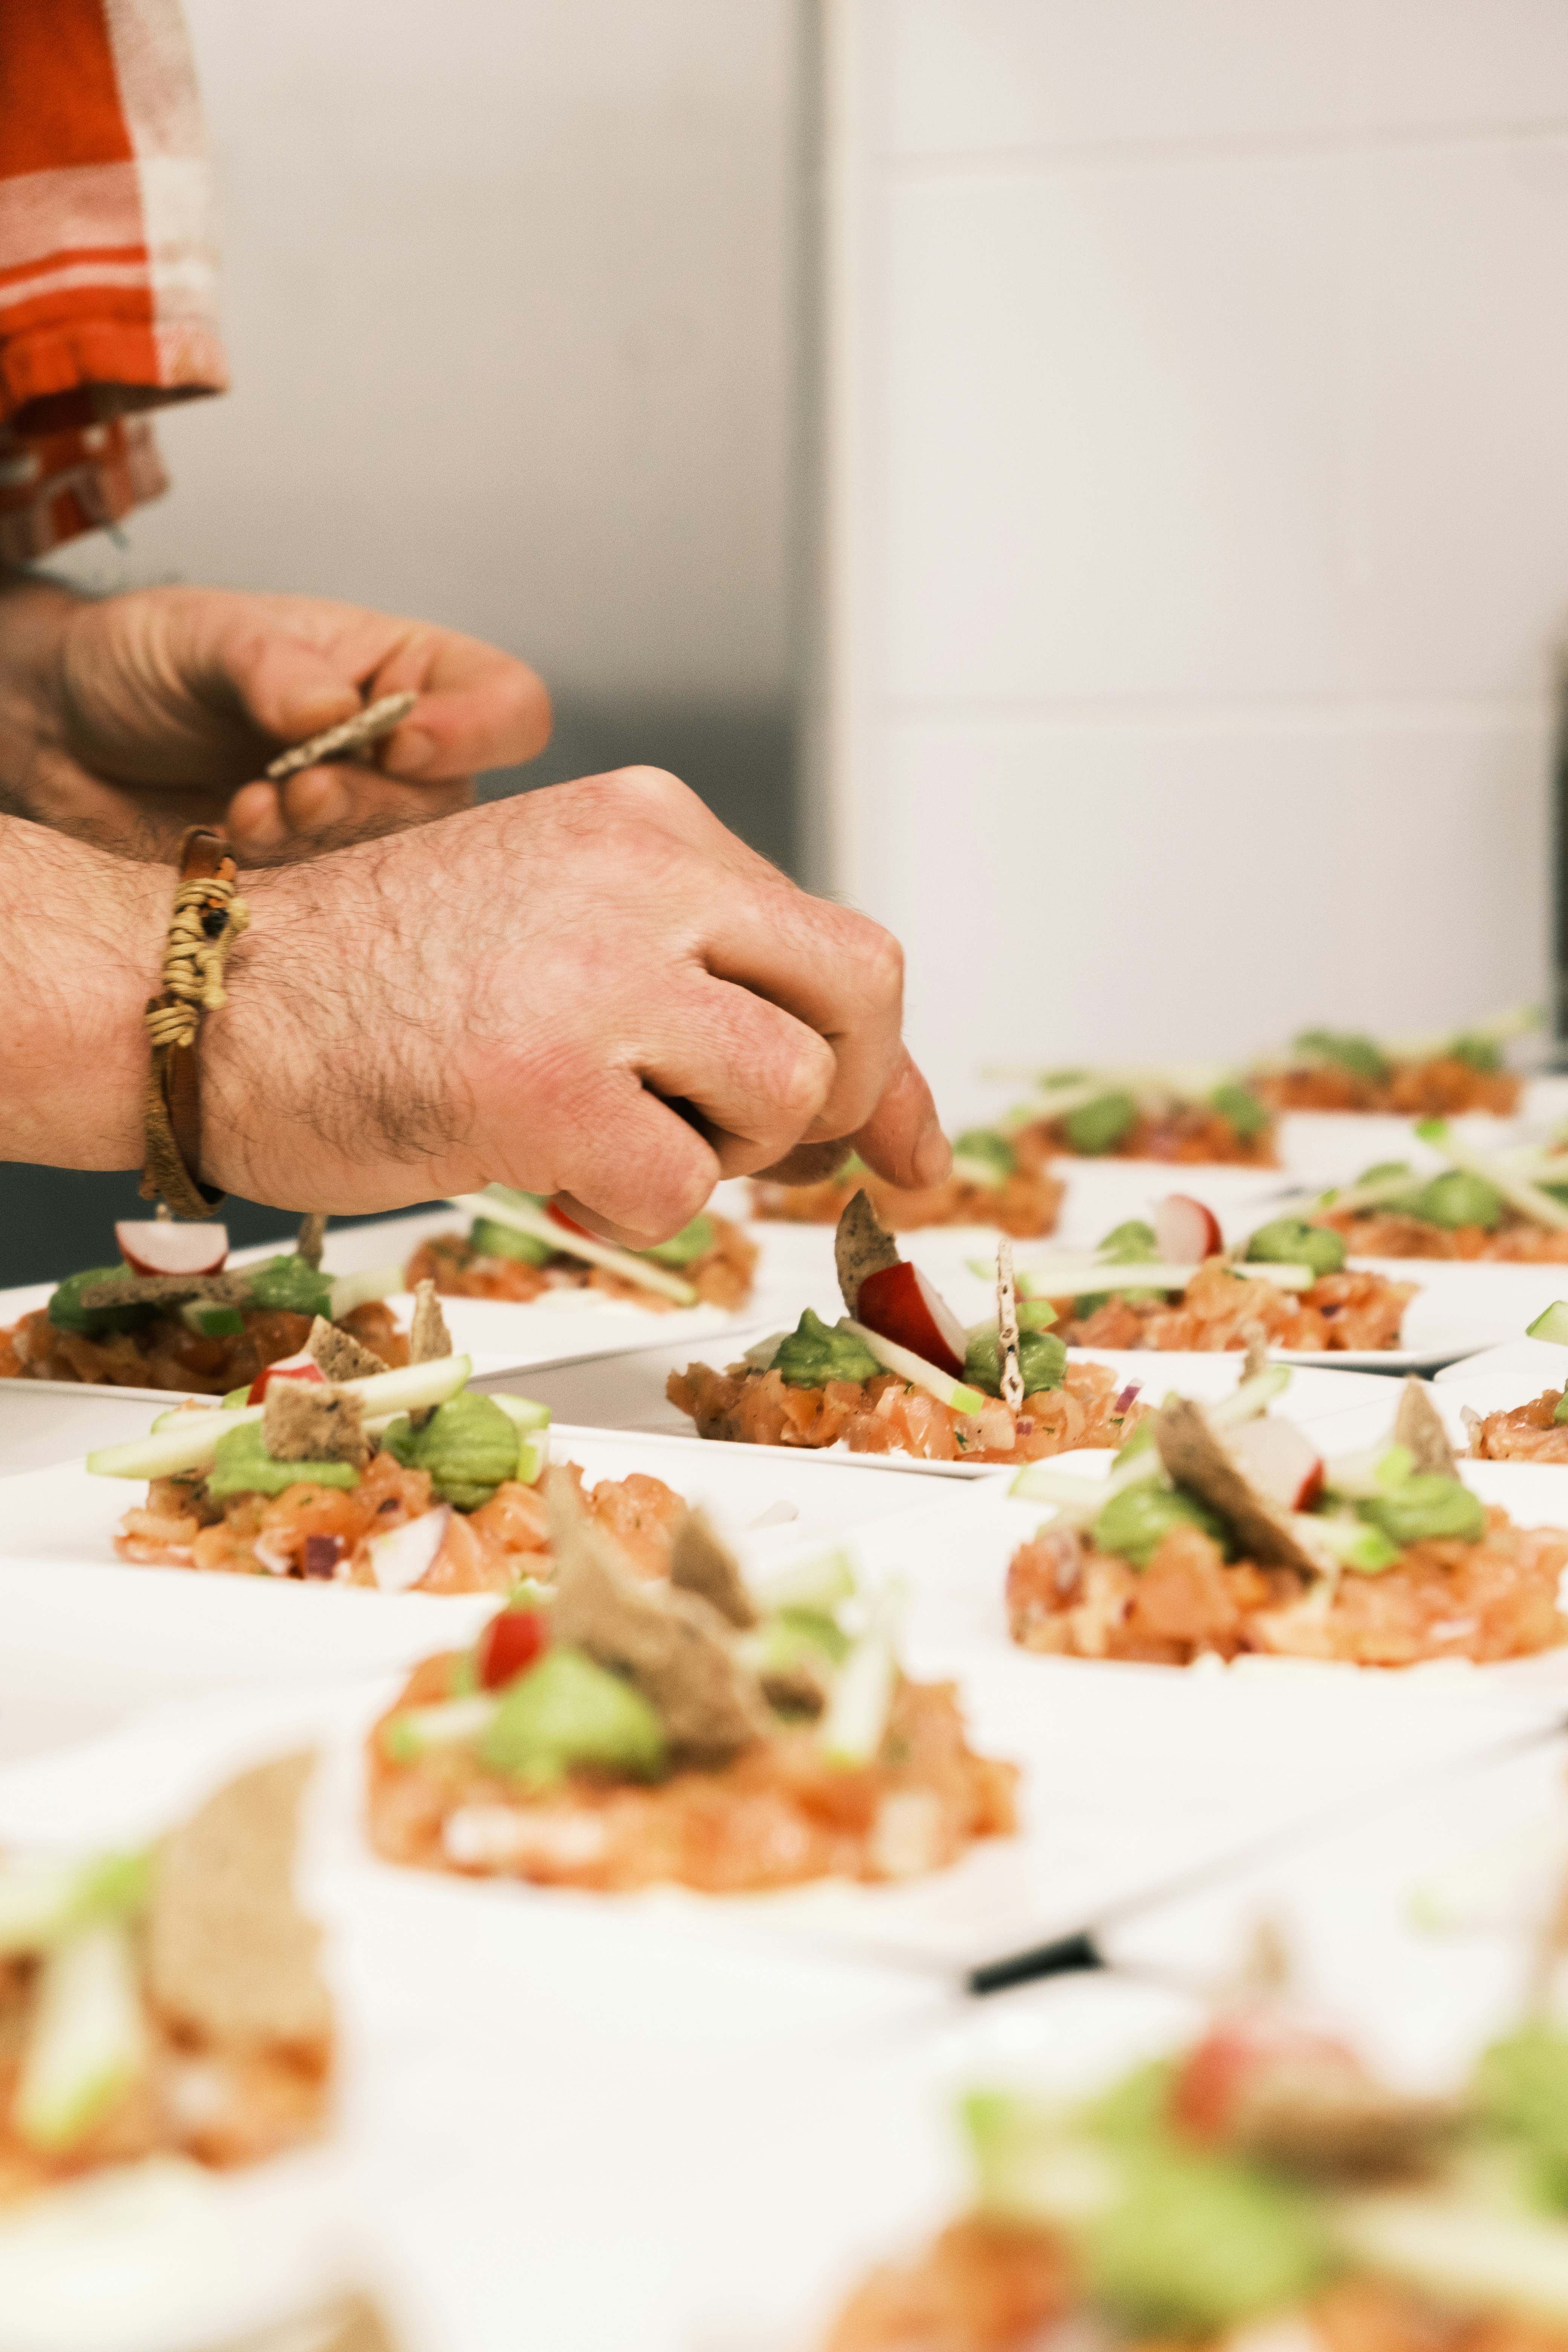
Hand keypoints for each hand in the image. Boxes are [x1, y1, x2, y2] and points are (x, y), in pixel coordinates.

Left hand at [0, 576, 550, 862]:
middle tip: (298, 788)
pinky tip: (232, 835)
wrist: (67, 735)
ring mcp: (362, 822)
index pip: (506, 705)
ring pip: (402, 861)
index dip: (475, 733)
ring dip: (328, 839)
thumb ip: (267, 664)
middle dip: (376, 803)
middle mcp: (401, 753)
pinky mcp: (316, 879)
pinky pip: (339, 901)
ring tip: (250, 808)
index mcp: (405, 670)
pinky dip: (289, 873)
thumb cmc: (147, 661)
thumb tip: (332, 709)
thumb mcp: (198, 635)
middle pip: (458, 802)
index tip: (397, 743)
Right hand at [205, 768, 948, 1234]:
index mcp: (651, 826)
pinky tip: (554, 1170)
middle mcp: (641, 877)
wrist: (211, 998)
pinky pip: (682, 1190)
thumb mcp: (570, 935)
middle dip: (835, 1095)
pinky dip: (634, 1209)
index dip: (878, 1062)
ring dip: (721, 1153)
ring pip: (787, 1096)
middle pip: (859, 997)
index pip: (840, 947)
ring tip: (613, 1135)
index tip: (892, 1142)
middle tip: (747, 1138)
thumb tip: (890, 1128)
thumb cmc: (381, 980)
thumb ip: (721, 997)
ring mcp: (596, 979)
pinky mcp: (544, 1085)